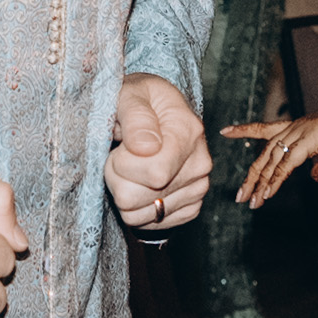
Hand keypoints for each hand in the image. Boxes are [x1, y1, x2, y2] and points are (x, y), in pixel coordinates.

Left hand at [107, 74, 208, 230]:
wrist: (155, 110)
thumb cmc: (139, 99)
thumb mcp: (130, 93)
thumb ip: (135, 115)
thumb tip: (146, 147)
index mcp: (189, 132)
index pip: (153, 173)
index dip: (122, 163)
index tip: (121, 145)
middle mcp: (200, 164)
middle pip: (137, 198)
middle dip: (117, 178)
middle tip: (121, 155)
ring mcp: (198, 188)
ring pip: (138, 216)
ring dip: (124, 193)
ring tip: (131, 168)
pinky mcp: (190, 207)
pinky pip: (150, 224)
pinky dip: (137, 207)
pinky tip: (140, 183)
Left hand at [224, 99, 317, 205]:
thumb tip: (313, 178)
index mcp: (298, 127)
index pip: (264, 129)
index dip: (245, 130)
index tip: (225, 131)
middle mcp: (294, 128)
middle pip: (264, 153)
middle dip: (251, 176)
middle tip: (240, 196)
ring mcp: (298, 134)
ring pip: (271, 161)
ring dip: (260, 184)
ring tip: (251, 202)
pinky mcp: (307, 142)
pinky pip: (285, 166)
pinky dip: (275, 181)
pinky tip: (268, 194)